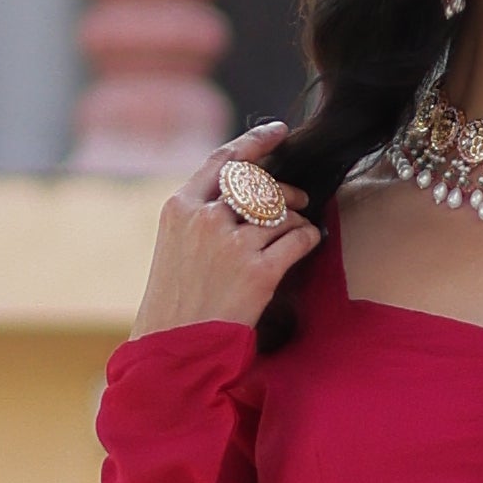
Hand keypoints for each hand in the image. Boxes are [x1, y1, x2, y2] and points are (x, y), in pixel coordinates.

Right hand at [130, 127, 320, 337]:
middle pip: (258, 183)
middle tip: (300, 197)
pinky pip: (298, 238)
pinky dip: (309, 236)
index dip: (255, 142)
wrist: (173, 351)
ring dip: (296, 217)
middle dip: (284, 188)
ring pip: (282, 211)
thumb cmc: (176, 302)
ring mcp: (231, 245)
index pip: (223, 160)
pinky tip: (309, 242)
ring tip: (297, 231)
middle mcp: (204, 220)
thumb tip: (246, 190)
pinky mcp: (258, 272)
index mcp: (179, 208)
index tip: (279, 131)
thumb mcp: (174, 247)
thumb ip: (201, 215)